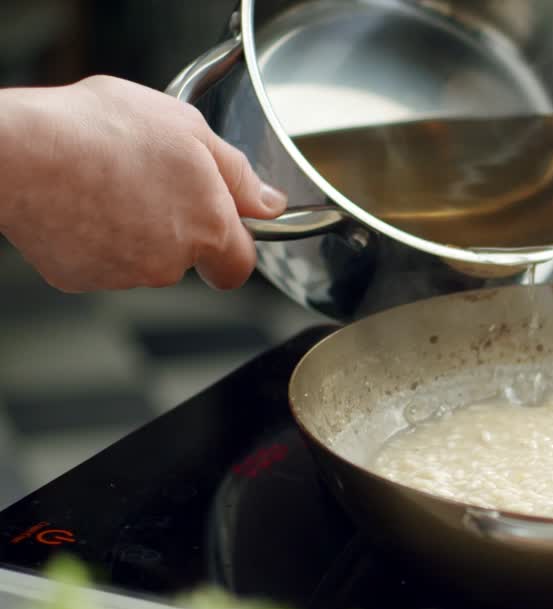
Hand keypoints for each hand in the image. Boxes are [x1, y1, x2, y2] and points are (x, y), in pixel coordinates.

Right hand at [0, 75, 285, 292]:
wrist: (20, 151)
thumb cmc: (100, 130)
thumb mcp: (188, 128)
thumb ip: (238, 173)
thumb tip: (270, 202)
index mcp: (208, 228)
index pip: (240, 265)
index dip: (232, 247)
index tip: (220, 227)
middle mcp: (170, 262)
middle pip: (186, 257)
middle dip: (176, 227)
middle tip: (146, 181)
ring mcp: (123, 274)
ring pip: (142, 258)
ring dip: (133, 228)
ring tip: (105, 181)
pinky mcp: (79, 278)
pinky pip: (98, 260)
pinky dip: (92, 237)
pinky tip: (78, 200)